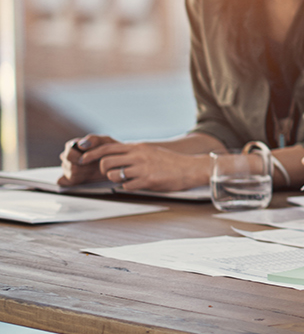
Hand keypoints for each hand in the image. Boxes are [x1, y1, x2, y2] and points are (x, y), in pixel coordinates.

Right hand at [59, 134, 116, 185]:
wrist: (116, 162)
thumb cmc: (109, 149)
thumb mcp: (105, 141)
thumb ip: (93, 140)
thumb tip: (80, 145)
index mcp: (72, 146)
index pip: (69, 154)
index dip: (80, 158)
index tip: (92, 159)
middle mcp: (67, 157)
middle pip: (69, 165)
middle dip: (85, 167)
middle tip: (96, 165)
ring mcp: (66, 168)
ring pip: (70, 174)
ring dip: (85, 173)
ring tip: (95, 169)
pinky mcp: (68, 179)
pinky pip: (64, 181)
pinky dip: (75, 180)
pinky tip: (86, 177)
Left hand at [75, 141, 207, 192]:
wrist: (191, 168)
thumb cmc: (171, 162)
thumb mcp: (150, 151)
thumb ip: (134, 153)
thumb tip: (115, 156)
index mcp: (137, 147)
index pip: (107, 148)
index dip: (91, 154)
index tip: (82, 160)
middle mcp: (138, 156)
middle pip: (105, 162)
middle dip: (103, 170)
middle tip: (109, 173)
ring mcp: (142, 168)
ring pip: (113, 175)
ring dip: (115, 179)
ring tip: (127, 179)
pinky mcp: (147, 181)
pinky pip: (127, 186)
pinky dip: (129, 187)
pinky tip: (138, 184)